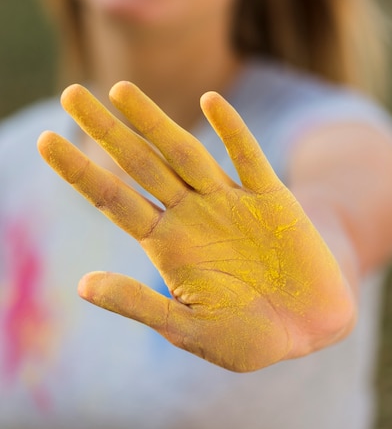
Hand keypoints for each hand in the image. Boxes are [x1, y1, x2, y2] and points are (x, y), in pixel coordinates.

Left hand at [38, 83, 352, 370]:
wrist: (309, 329)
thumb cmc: (247, 338)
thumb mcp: (188, 328)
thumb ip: (140, 304)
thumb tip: (83, 286)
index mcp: (167, 246)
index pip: (113, 200)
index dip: (80, 171)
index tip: (45, 140)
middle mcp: (192, 216)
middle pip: (141, 165)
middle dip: (107, 131)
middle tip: (70, 93)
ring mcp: (230, 203)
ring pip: (185, 153)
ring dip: (154, 122)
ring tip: (119, 90)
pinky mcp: (272, 200)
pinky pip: (249, 159)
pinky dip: (231, 132)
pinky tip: (210, 103)